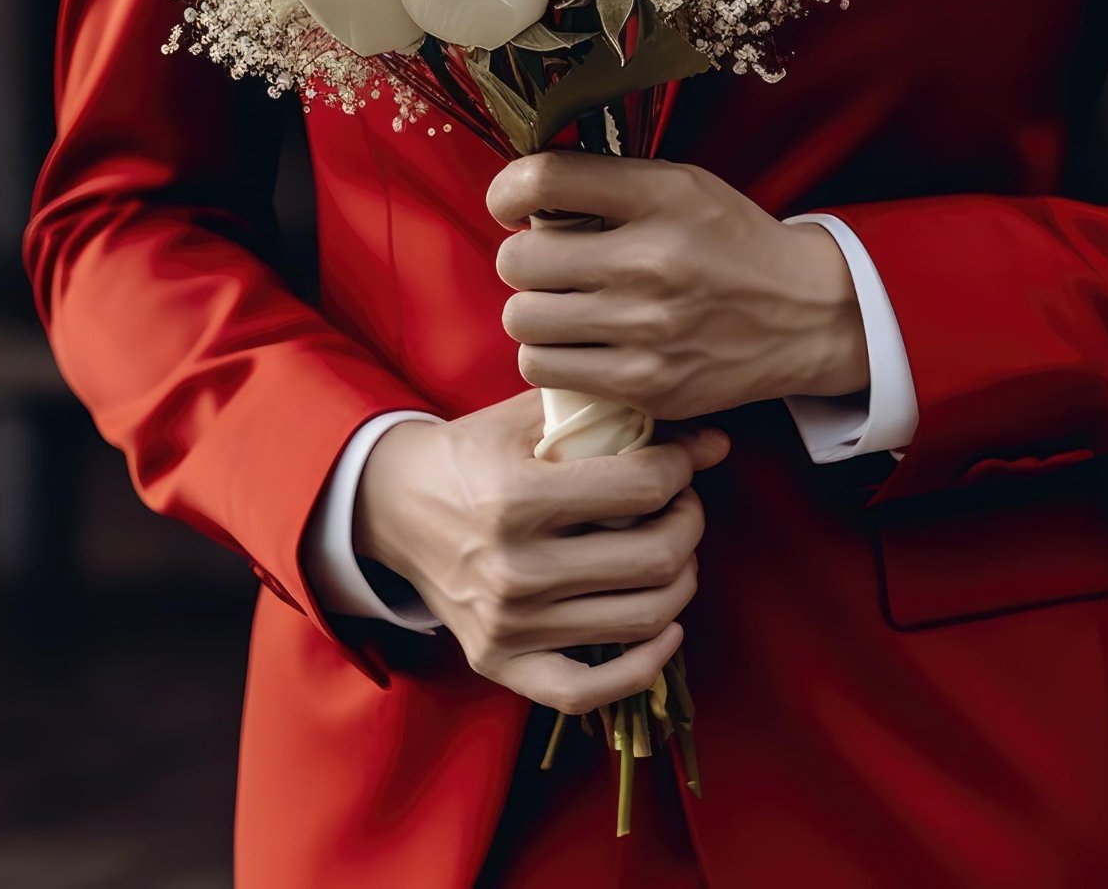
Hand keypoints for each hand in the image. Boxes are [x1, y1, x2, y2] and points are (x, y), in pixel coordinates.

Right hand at [354, 390, 728, 712]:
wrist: (394, 506)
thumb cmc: (472, 452)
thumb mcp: (529, 417)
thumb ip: (615, 418)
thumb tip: (714, 442)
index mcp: (517, 498)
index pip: (642, 487)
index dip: (683, 465)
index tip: (686, 456)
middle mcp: (513, 570)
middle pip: (654, 557)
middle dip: (690, 520)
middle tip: (684, 502)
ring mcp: (507, 625)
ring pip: (642, 619)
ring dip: (681, 578)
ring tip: (674, 548)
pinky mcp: (499, 662)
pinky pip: (588, 691)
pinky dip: (644, 666)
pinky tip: (667, 629)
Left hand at [487, 152, 868, 420]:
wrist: (805, 314)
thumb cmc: (730, 242)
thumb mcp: (682, 185)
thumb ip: (607, 181)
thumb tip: (522, 191)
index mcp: (662, 199)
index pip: (545, 180)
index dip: (508, 190)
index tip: (512, 204)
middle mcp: (652, 263)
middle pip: (519, 259)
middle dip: (523, 258)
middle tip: (551, 263)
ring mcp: (648, 332)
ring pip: (524, 320)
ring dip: (534, 311)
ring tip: (565, 304)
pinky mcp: (647, 386)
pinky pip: (546, 370)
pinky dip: (551, 354)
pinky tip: (580, 342)